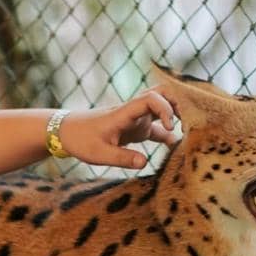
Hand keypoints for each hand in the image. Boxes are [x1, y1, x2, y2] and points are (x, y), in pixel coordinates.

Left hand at [58, 88, 178, 169]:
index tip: (171, 128)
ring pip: (162, 107)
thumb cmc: (80, 140)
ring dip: (176, 114)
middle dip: (178, 102)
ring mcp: (136, 118)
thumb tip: (145, 162)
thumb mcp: (99, 153)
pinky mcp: (135, 128)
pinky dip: (168, 133)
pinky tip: (176, 145)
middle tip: (189, 119)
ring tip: (189, 130)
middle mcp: (133, 111)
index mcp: (124, 112)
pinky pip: (157, 127)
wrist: (65, 132)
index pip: (151, 98)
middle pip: (162, 93)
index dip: (166, 109)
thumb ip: (122, 158)